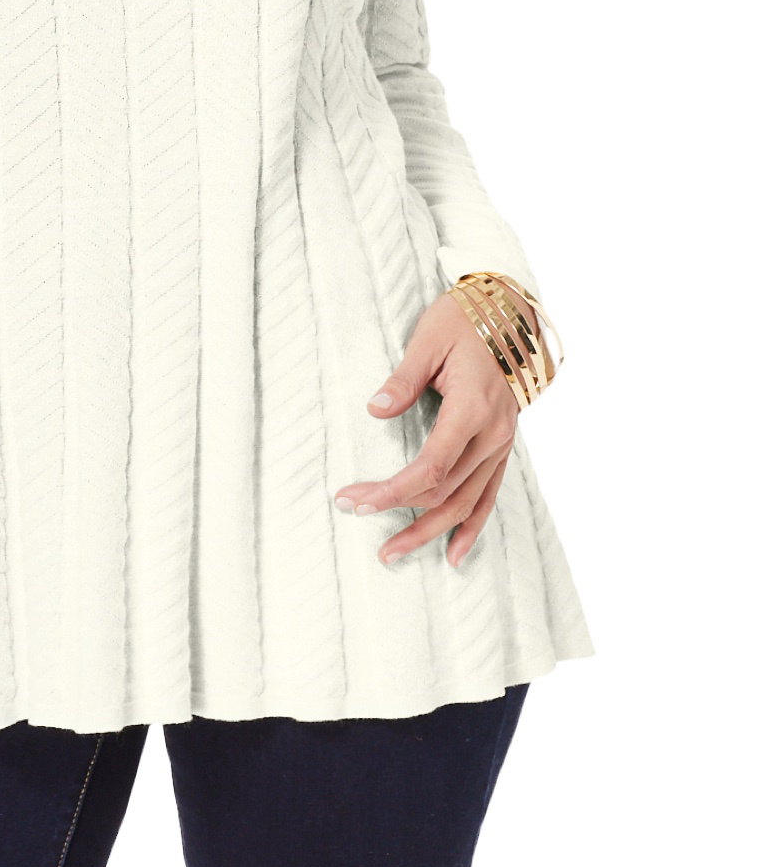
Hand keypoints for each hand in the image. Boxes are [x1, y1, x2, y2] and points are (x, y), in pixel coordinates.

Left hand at [333, 288, 532, 570]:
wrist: (513, 312)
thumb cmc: (465, 320)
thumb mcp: (429, 339)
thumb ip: (403, 379)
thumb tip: (375, 410)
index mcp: (472, 409)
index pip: (430, 467)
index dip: (392, 491)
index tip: (356, 500)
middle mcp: (492, 435)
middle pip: (444, 492)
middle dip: (398, 511)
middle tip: (354, 514)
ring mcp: (501, 444)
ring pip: (466, 503)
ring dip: (429, 531)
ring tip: (393, 553)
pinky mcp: (502, 446)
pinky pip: (489, 495)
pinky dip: (472, 527)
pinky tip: (454, 553)